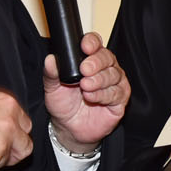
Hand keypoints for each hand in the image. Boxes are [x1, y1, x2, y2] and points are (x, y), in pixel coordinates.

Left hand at [45, 32, 128, 154]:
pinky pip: (117, 92)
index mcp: (90, 59)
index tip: (84, 46)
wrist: (70, 128)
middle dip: (96, 62)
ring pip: (113, 74)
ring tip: (85, 86)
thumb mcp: (52, 88)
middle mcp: (105, 68)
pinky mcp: (120, 99)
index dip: (92, 42)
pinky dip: (103, 94)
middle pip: (107, 57)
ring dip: (99, 79)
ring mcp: (114, 83)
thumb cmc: (64, 104)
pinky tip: (91, 97)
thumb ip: (51, 73)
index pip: (95, 43)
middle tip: (84, 69)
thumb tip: (50, 59)